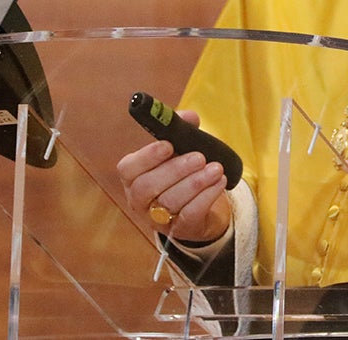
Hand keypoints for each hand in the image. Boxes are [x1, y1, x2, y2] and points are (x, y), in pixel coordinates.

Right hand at [117, 109, 232, 241]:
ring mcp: (157, 218)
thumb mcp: (179, 149)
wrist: (199, 205)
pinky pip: (190, 215)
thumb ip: (181, 130)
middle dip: (175, 170)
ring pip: (170, 202)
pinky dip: (207, 197)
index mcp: (133, 176)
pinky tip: (220, 182)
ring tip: (215, 168)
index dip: (146, 157)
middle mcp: (139, 200)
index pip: (128, 169)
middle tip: (199, 158)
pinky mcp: (180, 229)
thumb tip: (189, 117)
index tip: (168, 145)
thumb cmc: (182, 171)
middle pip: (147, 187)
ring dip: (196, 183)